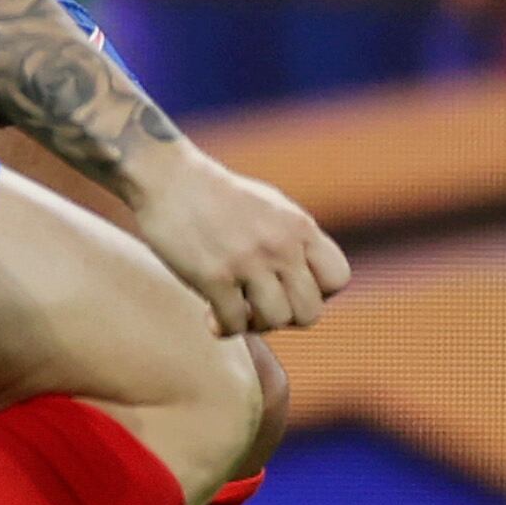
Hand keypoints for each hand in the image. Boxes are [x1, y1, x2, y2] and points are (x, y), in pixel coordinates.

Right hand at [121, 141, 351, 336]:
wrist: (167, 177)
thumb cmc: (217, 196)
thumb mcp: (271, 208)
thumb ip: (295, 242)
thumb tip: (312, 283)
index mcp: (298, 226)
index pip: (338, 278)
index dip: (319, 292)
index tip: (291, 287)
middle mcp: (279, 244)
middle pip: (310, 311)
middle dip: (287, 317)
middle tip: (262, 305)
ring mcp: (247, 261)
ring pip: (276, 321)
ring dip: (255, 324)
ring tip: (236, 309)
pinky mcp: (213, 275)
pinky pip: (235, 324)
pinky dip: (224, 327)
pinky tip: (210, 314)